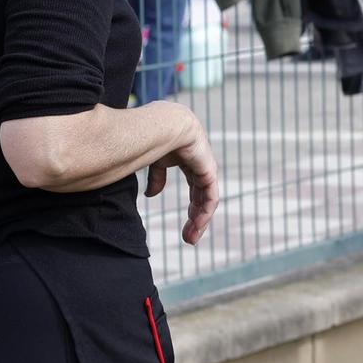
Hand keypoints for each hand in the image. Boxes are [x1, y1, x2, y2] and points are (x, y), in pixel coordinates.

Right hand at [144, 106, 218, 245]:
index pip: (194, 188)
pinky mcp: (209, 170)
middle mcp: (202, 164)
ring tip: (191, 239)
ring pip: (207, 200)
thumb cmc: (154, 135)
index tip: (184, 226)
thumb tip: (152, 196)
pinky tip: (196, 225)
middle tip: (188, 238)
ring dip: (199, 220)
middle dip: (195, 218)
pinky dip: (204, 212)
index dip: (190, 207)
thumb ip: (157, 177)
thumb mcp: (155, 160)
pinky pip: (210, 197)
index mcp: (190, 160)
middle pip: (201, 197)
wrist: (163, 123)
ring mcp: (207, 167)